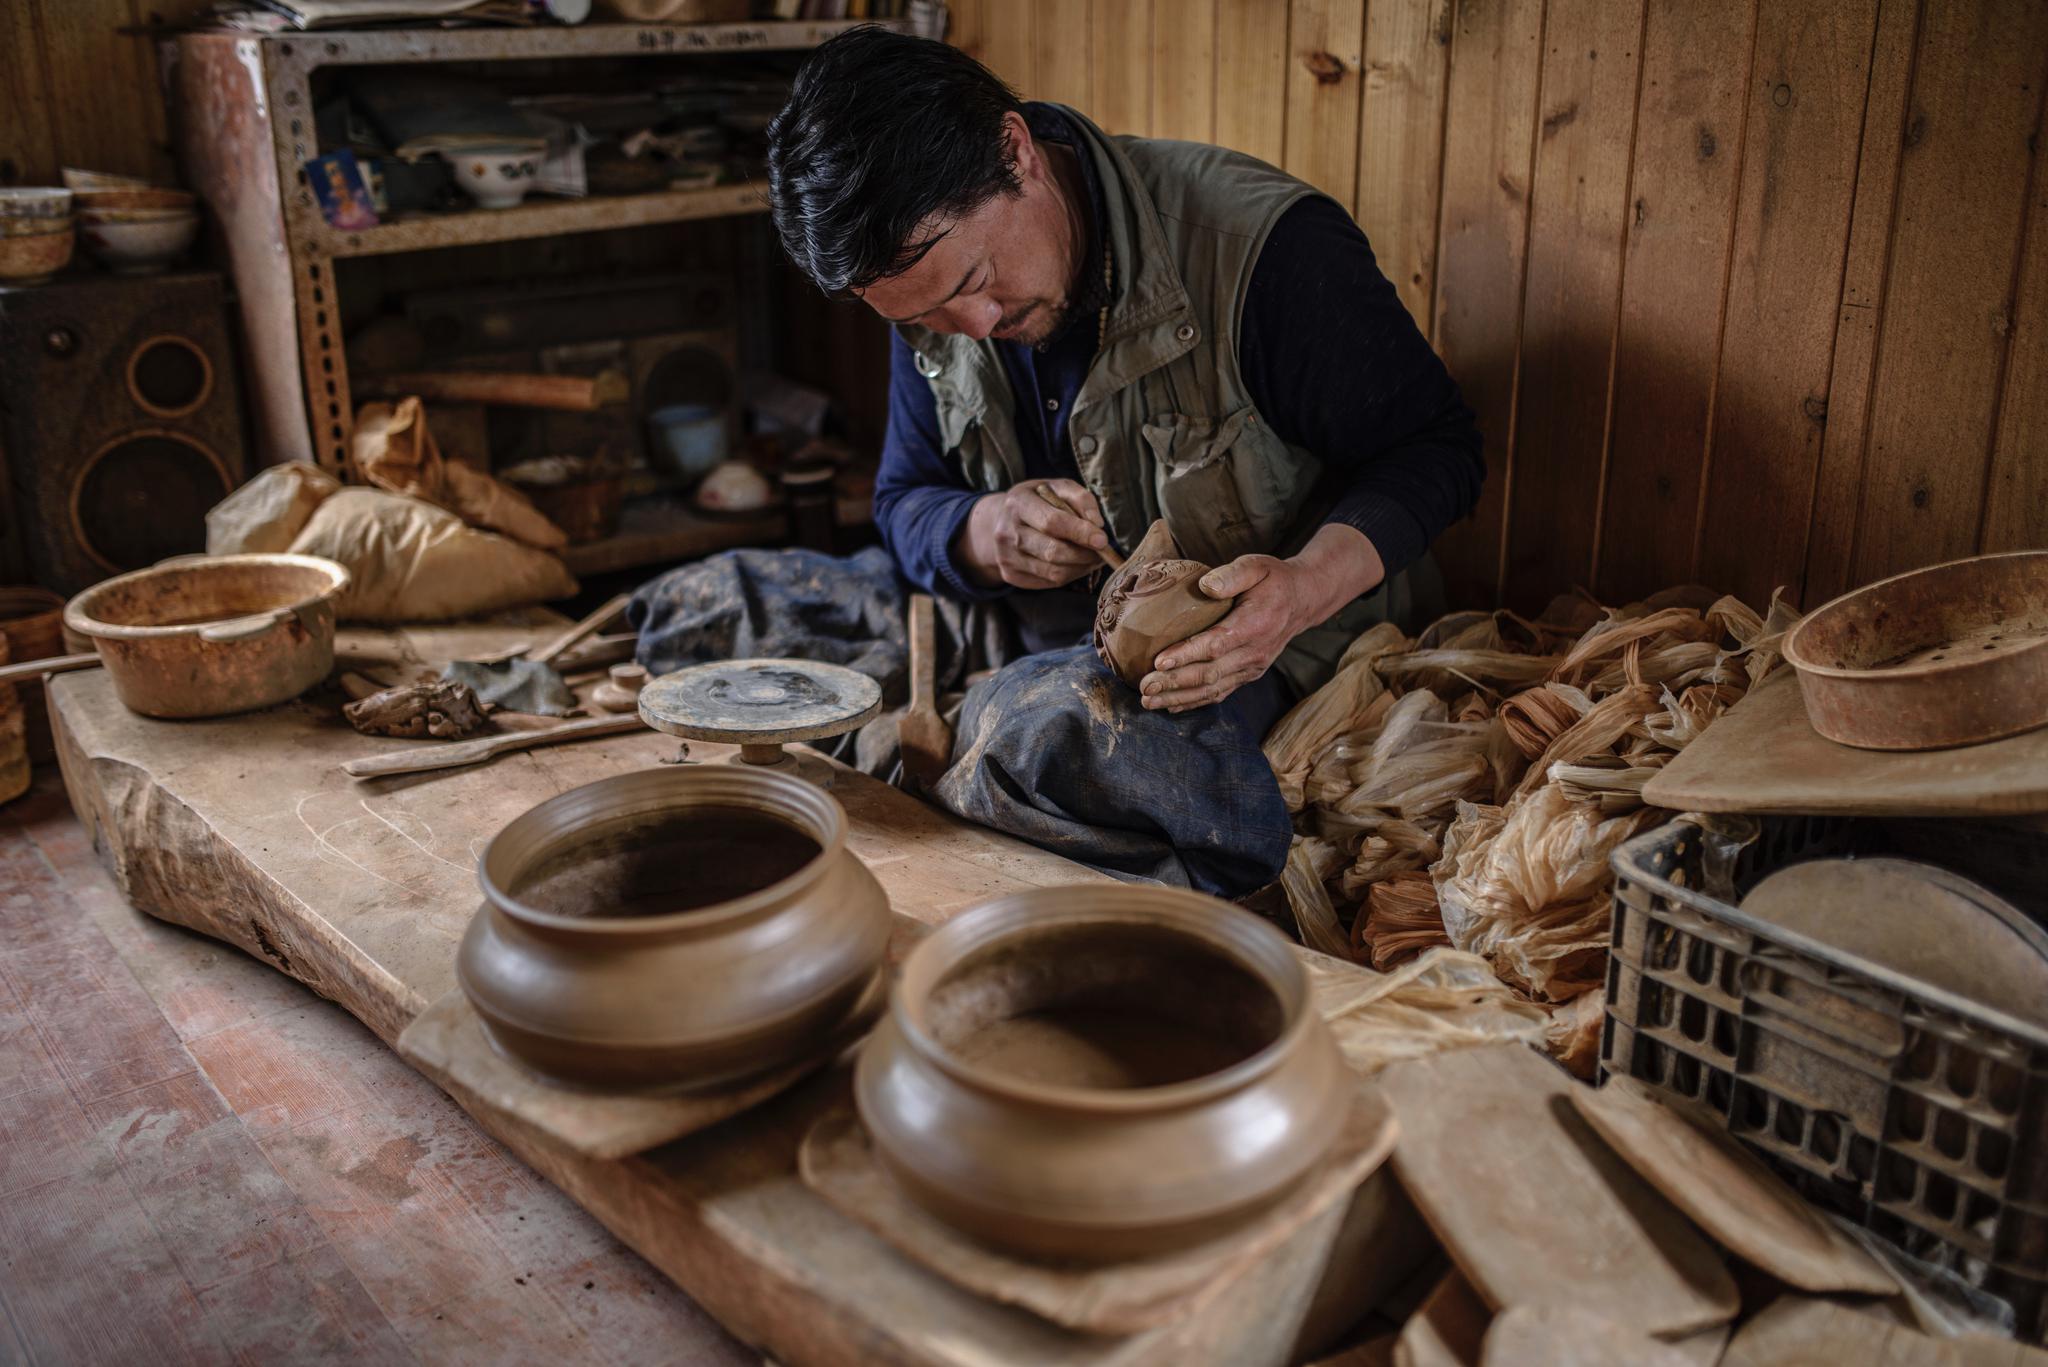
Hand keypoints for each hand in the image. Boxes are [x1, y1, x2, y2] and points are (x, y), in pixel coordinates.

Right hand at [956, 479, 1110, 589]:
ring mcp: (1006, 556)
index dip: (1080, 532)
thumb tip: (1097, 523)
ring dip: (1081, 567)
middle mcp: (1007, 531)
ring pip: (1053, 572)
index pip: (1051, 522)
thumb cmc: (1037, 501)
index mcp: (1018, 503)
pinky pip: (1049, 582)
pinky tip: (1076, 564)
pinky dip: (1070, 575)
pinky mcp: (1011, 575)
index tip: (1102, 540)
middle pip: (1052, 551)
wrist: (1000, 521)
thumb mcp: (1056, 487)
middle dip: (1084, 554)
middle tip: (1102, 552)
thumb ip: (1080, 498)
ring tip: (1092, 558)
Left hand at [1140, 524, 1385, 711]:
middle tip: (1144, 687)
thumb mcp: (1256, 565)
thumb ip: (1232, 574)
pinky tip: (1170, 705)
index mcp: (1254, 624)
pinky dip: (1194, 702)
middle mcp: (1254, 652)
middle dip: (1174, 682)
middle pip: (1210, 673)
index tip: (1158, 661)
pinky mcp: (1248, 675)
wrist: (1301, 601)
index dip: (1187, 654)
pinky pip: (1220, 692)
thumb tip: (1204, 586)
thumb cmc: (1273, 580)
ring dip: (1179, 697)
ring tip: (1148, 701)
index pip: (1217, 643)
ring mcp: (1252, 667)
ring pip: (1212, 688)